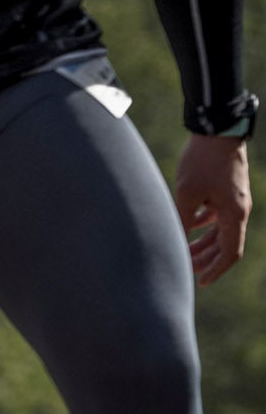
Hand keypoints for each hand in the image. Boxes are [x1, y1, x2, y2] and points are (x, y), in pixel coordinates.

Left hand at [175, 134, 249, 285]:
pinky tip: (186, 225)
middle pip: (225, 244)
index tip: (200, 282)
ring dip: (203, 242)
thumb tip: (174, 243)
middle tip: (186, 270)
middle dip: (206, 259)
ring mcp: (233, 200)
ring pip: (219, 229)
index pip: (230, 253)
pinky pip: (216, 215)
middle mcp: (239, 210)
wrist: (217, 130)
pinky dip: (203, 224)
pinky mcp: (225, 190)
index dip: (215, 270)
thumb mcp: (187, 194)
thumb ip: (182, 220)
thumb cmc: (202, 161)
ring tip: (183, 251)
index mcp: (235, 215)